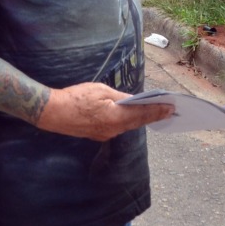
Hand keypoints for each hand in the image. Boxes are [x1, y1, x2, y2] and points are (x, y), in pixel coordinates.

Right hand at [36, 82, 173, 141]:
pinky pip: (118, 127)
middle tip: (170, 111)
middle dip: (154, 116)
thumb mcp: (100, 90)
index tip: (171, 108)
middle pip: (138, 122)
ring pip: (128, 126)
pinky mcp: (98, 134)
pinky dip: (128, 121)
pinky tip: (133, 115)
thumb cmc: (76, 98)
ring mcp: (105, 134)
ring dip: (142, 118)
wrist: (53, 112)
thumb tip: (135, 100)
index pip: (142, 114)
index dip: (158, 110)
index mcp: (116, 117)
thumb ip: (120, 97)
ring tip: (156, 112)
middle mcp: (113, 130)